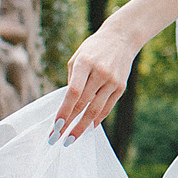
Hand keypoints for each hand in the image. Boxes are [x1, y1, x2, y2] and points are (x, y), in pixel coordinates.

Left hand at [54, 23, 140, 144]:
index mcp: (85, 63)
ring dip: (82, 126)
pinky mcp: (121, 86)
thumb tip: (67, 105)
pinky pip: (107, 107)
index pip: (73, 93)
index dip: (64, 111)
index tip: (55, 126)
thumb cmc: (94, 49)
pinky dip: (97, 119)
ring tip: (71, 139)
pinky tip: (88, 127)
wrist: (122, 38)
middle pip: (83, 104)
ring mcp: (112, 80)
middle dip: (69, 123)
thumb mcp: (77, 58)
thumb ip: (72, 80)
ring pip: (96, 109)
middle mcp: (100, 73)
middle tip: (58, 138)